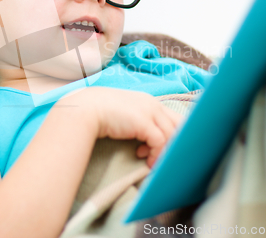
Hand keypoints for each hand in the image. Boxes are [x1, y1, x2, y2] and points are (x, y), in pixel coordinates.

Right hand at [58, 87, 183, 167]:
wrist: (85, 109)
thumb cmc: (99, 113)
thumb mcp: (124, 115)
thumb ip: (137, 123)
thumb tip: (144, 142)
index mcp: (149, 102)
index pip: (174, 118)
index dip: (174, 136)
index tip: (163, 150)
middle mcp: (153, 104)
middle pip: (180, 125)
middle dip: (176, 144)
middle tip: (166, 159)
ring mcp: (149, 111)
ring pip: (172, 134)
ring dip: (165, 152)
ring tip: (153, 163)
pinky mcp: (144, 122)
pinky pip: (160, 142)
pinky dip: (157, 154)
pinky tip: (147, 161)